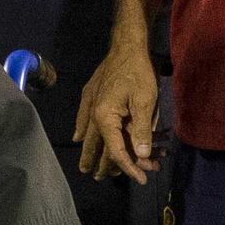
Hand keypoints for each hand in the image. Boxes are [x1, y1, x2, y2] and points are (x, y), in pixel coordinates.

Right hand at [75, 39, 161, 181]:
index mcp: (105, 119)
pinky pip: (83, 118)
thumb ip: (141, 130)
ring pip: (88, 134)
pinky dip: (81, 129)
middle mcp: (93, 115)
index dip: (129, 168)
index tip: (142, 179)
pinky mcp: (91, 95)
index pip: (116, 151)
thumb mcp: (145, 102)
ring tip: (86, 165)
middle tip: (99, 178)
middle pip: (96, 146)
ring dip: (90, 151)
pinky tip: (78, 136)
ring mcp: (90, 104)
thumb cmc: (138, 72)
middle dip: (99, 164)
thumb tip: (141, 155)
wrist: (126, 45)